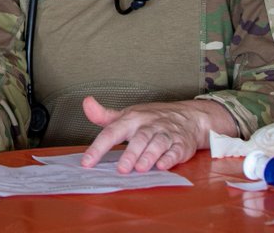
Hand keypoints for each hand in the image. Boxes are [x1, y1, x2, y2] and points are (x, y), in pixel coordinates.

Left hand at [79, 97, 236, 172]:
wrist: (187, 116)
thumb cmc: (151, 118)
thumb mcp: (126, 115)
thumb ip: (104, 115)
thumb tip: (86, 103)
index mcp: (131, 119)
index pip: (112, 132)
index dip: (98, 147)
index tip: (87, 162)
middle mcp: (148, 125)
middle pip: (139, 139)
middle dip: (130, 154)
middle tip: (121, 168)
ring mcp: (165, 134)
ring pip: (157, 144)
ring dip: (149, 156)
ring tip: (140, 169)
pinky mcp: (180, 144)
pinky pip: (176, 151)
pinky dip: (170, 158)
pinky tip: (162, 166)